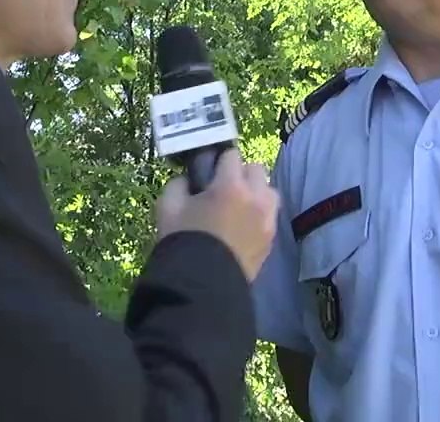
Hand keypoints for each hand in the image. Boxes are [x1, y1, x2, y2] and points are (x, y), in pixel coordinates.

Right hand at [156, 148, 278, 280]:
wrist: (201, 285)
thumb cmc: (183, 241)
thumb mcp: (168, 207)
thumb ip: (178, 184)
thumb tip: (187, 179)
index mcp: (231, 185)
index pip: (231, 155)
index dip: (218, 161)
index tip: (208, 172)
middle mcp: (256, 198)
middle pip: (256, 169)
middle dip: (241, 174)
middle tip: (223, 189)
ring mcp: (267, 219)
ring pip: (269, 191)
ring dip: (256, 192)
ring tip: (238, 207)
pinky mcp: (271, 239)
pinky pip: (270, 215)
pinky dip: (259, 214)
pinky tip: (242, 226)